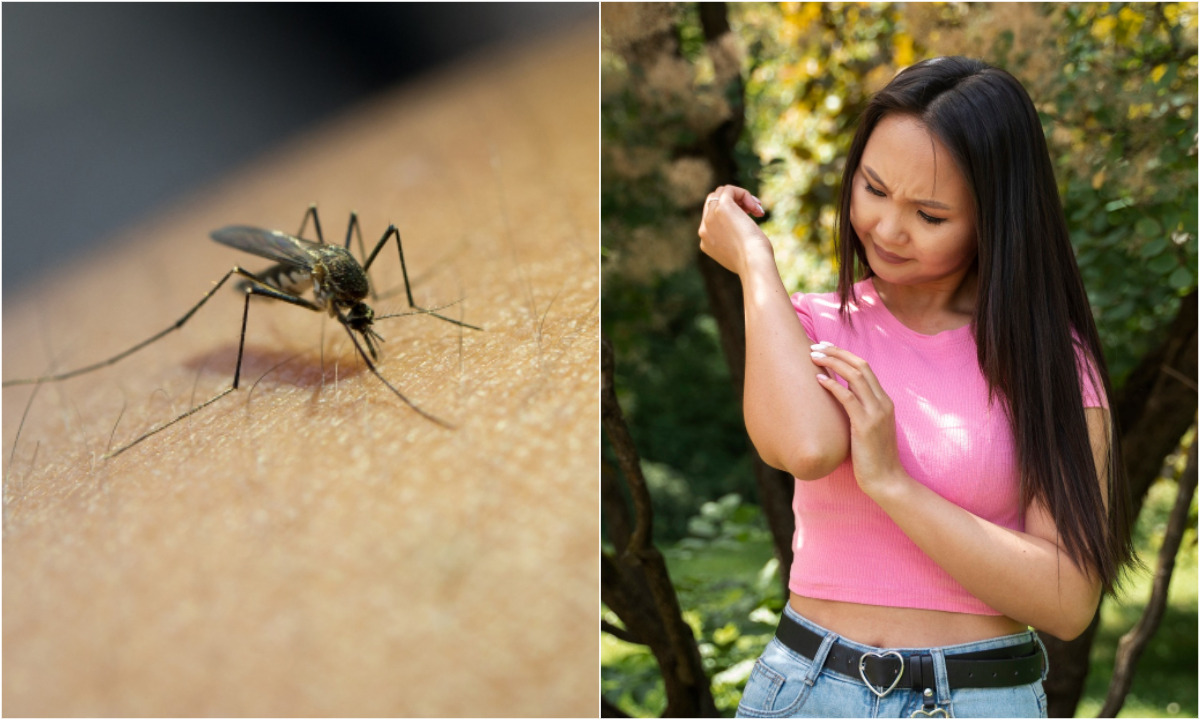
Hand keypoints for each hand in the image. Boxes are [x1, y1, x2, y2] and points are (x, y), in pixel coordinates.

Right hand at [697, 185, 769, 275]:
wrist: (753, 263)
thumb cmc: (753, 262)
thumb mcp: (739, 254)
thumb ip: (734, 243)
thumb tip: (741, 234)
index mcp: (705, 242)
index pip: (712, 217)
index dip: (731, 214)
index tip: (749, 221)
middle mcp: (704, 229)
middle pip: (712, 202)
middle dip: (734, 203)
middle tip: (753, 211)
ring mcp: (710, 217)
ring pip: (720, 193)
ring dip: (741, 197)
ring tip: (757, 209)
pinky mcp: (721, 206)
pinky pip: (730, 189)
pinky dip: (744, 194)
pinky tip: (756, 208)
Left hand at [808, 342, 907, 496]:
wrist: (887, 480)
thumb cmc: (873, 457)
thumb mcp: (868, 429)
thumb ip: (858, 412)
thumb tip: (837, 401)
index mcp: (884, 401)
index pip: (865, 367)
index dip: (844, 355)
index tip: (826, 347)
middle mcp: (883, 403)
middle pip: (860, 365)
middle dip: (837, 352)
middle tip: (815, 346)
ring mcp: (876, 413)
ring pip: (855, 376)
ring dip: (833, 363)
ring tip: (813, 357)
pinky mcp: (866, 426)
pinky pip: (848, 399)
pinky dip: (833, 386)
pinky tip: (818, 380)